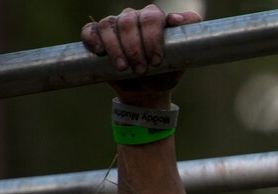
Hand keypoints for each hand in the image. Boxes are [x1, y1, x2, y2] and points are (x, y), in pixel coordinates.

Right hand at [81, 4, 202, 106]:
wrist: (145, 92)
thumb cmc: (164, 74)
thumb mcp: (181, 62)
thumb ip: (186, 40)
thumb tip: (176, 19)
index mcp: (156, 19)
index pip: (153, 17)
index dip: (154, 36)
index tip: (157, 60)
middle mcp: (135, 18)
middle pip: (130, 21)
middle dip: (135, 47)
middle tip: (141, 69)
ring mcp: (115, 25)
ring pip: (109, 25)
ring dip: (116, 48)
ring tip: (124, 69)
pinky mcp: (98, 36)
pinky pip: (90, 31)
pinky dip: (93, 40)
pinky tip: (100, 53)